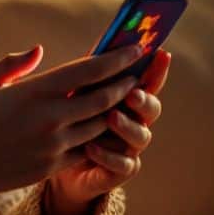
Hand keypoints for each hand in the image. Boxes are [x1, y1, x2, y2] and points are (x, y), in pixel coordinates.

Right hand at [0, 42, 151, 199]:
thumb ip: (13, 64)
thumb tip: (40, 51)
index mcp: (34, 91)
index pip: (88, 70)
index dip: (116, 58)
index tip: (135, 48)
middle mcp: (49, 118)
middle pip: (104, 97)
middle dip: (126, 83)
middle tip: (137, 73)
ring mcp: (53, 145)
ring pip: (100, 125)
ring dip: (117, 111)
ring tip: (127, 98)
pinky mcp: (52, 166)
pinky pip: (87, 150)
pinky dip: (100, 138)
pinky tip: (105, 127)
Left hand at [44, 50, 169, 214]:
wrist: (53, 162)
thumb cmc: (65, 116)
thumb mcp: (73, 92)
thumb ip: (88, 71)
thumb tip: (96, 43)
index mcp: (126, 97)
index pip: (148, 80)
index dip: (157, 68)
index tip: (160, 53)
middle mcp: (134, 121)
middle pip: (152, 108)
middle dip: (144, 99)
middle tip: (131, 92)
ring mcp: (128, 147)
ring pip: (142, 136)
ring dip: (128, 125)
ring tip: (111, 117)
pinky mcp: (118, 171)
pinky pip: (124, 165)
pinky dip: (110, 156)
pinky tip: (91, 148)